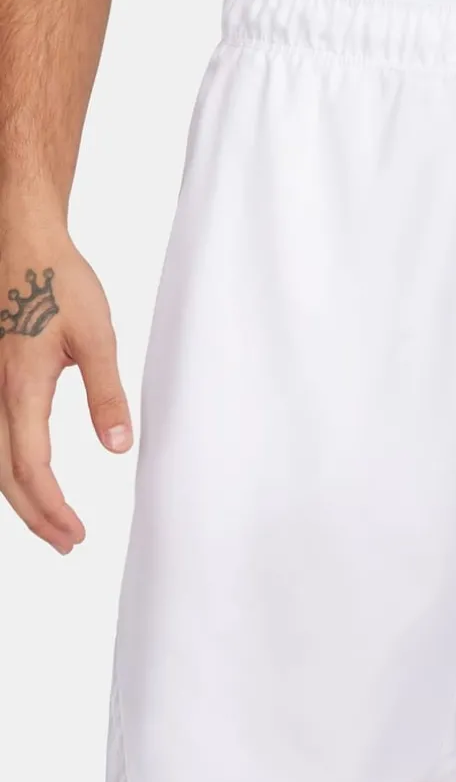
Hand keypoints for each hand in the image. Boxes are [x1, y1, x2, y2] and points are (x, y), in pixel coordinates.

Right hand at [0, 230, 131, 553]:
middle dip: (35, 515)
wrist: (22, 238)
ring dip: (21, 495)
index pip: (31, 467)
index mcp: (20, 387)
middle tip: (68, 543)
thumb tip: (118, 449)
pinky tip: (28, 476)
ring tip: (52, 523)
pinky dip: (11, 467)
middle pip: (6, 474)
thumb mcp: (97, 338)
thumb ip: (107, 395)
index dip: (51, 507)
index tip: (77, 534)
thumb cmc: (59, 281)